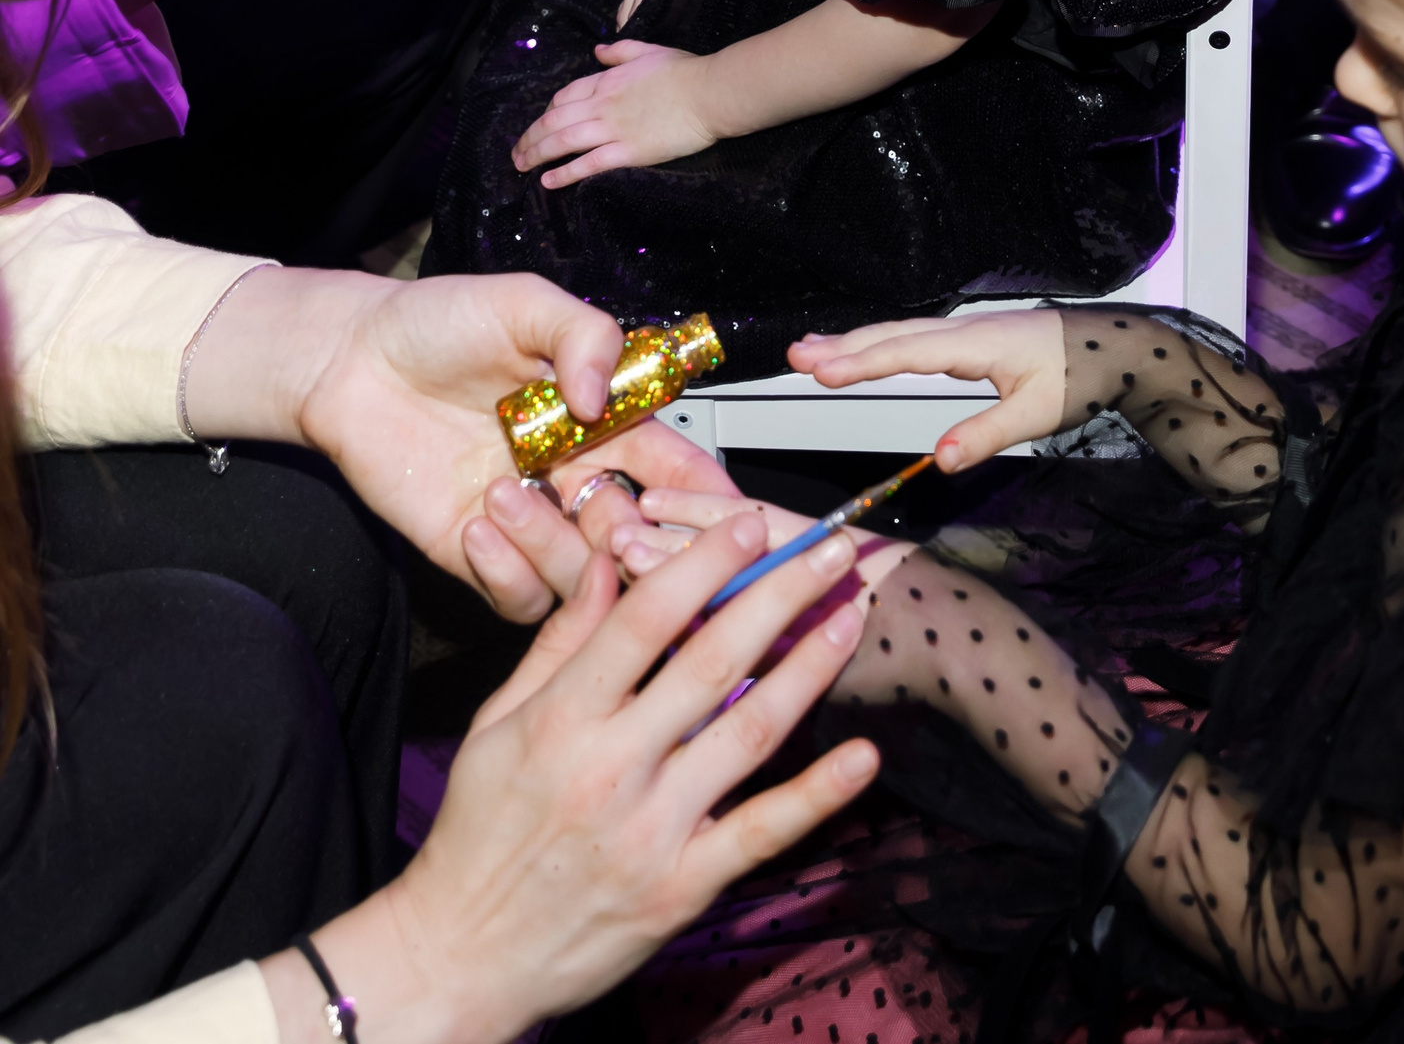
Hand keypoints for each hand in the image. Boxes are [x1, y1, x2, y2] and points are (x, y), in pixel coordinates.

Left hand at [185, 265, 719, 621]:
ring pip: (582, 575)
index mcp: (598, 419)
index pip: (669, 464)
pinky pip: (519, 597)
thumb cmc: (439, 322)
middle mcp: (570, 475)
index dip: (701, 491)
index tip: (728, 511)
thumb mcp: (524, 304)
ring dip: (557, 546)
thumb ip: (583, 334)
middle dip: (638, 537)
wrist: (352, 360)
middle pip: (636, 533)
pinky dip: (510, 574)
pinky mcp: (475, 552)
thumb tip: (601, 398)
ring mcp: (526, 520)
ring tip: (506, 491)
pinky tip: (478, 525)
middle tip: (615, 516)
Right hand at [263, 516, 880, 1043]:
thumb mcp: (498, 722)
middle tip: (830, 551)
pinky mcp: (681, 889)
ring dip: (810, 669)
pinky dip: (818, 794)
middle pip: (712, 660)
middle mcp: (611, 768)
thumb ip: (561, 642)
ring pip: (749, 733)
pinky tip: (863, 755)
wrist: (464, 955)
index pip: (646, 620)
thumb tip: (612, 565)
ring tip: (852, 618)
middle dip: (780, 594)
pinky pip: (762, 832)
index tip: (752, 524)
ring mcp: (653, 831)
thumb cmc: (478, 833)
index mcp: (562, 719)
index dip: (705, 563)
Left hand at [510, 38, 712, 185]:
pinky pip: (588, 164)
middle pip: (554, 120)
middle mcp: (602, 104)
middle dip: (530, 137)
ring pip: (563, 141)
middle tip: (516, 153)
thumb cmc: (684, 70)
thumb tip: (597, 51)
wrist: (708, 92)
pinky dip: (565, 173)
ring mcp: (613, 129)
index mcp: (607, 80)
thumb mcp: (649, 50)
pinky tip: (549, 182)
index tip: (541, 123)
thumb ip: (620, 51)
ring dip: (537, 154)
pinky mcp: (628, 152)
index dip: (547, 111)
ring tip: (522, 167)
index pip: (565, 96)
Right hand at [790, 308, 1068, 470]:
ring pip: (901, 333)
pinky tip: (872, 351)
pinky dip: (883, 343)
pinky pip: (916, 338)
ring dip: (857, 342)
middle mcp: (963, 332)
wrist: (1114, 346)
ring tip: (812, 349)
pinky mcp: (973, 340)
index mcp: (974, 345)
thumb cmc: (1078, 377)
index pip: (906, 352)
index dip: (861, 363)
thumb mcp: (1037, 414)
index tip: (819, 370)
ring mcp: (967, 332)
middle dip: (843, 346)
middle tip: (795, 355)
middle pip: (893, 335)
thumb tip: (937, 459)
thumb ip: (985, 434)